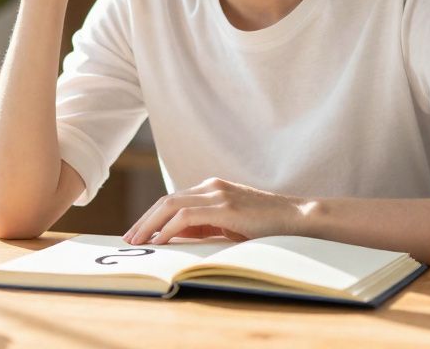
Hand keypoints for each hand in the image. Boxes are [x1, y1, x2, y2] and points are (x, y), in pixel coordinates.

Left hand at [123, 178, 307, 245]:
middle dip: (145, 221)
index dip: (152, 217)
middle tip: (130, 238)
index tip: (139, 233)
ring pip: (171, 205)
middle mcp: (211, 186)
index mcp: (212, 188)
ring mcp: (218, 194)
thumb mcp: (231, 225)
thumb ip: (207, 226)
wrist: (300, 219)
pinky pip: (186, 216)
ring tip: (138, 242)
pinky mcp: (225, 206)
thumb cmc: (268, 226)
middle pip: (165, 201)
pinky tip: (160, 242)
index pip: (172, 200)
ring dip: (150, 225)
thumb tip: (176, 238)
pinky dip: (169, 229)